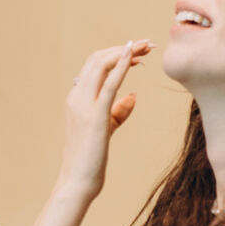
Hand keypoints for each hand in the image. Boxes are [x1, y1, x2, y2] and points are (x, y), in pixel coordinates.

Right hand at [55, 40, 151, 207]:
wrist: (77, 181)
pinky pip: (108, 84)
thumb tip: (134, 95)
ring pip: (101, 65)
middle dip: (124, 47)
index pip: (95, 65)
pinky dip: (121, 66)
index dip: (117, 53)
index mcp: (76, 98)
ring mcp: (84, 106)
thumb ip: (118, 110)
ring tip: (147, 46)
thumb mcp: (106, 128)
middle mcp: (77, 97)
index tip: (139, 52)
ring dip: (126, 52)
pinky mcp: (95, 116)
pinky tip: (132, 55)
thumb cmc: (91, 158)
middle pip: (98, 59)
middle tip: (148, 44)